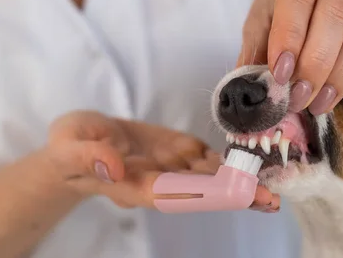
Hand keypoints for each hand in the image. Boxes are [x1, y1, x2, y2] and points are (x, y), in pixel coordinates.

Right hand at [45, 110, 279, 210]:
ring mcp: (171, 168)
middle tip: (268, 199)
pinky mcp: (179, 153)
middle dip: (232, 196)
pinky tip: (255, 164)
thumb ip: (89, 155)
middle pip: (198, 193)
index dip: (198, 194)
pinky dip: (231, 163)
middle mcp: (158, 182)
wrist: (81, 143)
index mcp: (131, 184)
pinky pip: (208, 160)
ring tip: (273, 187)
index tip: (227, 195)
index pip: (166, 193)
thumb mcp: (69, 144)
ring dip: (241, 183)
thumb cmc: (70, 146)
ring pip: (210, 179)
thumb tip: (113, 165)